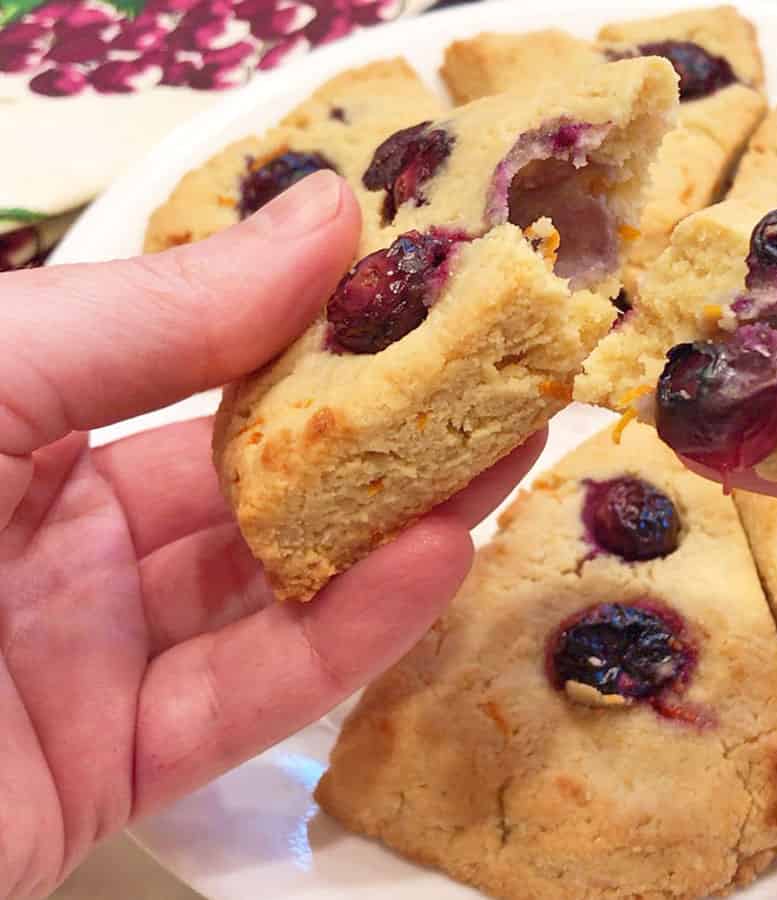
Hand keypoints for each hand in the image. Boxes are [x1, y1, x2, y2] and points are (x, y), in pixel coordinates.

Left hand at [0, 172, 542, 897]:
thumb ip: (153, 311)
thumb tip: (321, 215)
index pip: (185, 356)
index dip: (306, 315)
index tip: (418, 274)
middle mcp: (44, 532)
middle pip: (247, 473)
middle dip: (381, 422)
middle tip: (497, 370)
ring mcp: (80, 659)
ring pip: (269, 583)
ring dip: (395, 522)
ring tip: (509, 451)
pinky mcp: (108, 773)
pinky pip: (250, 694)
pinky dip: (352, 631)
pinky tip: (438, 559)